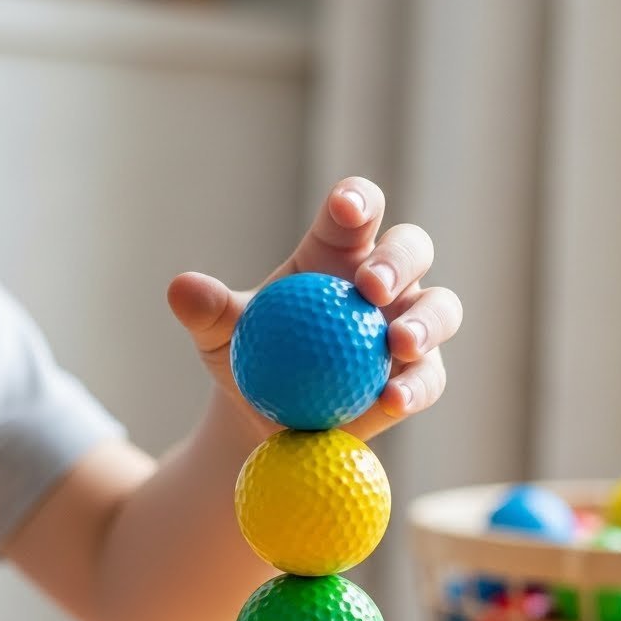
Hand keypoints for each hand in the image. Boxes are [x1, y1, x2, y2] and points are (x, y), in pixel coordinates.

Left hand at [168, 176, 461, 443]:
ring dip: (426, 322)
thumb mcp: (220, 335)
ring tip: (401, 343)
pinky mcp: (420, 377)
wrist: (270, 420)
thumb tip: (180, 289)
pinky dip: (415, 388)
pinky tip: (392, 402)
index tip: (346, 210)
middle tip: (371, 286)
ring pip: (440, 309)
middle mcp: (385, 282)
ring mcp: (410, 327)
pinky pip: (429, 379)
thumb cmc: (250, 360)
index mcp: (338, 250)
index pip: (357, 209)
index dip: (358, 200)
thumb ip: (208, 311)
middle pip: (412, 249)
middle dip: (399, 259)